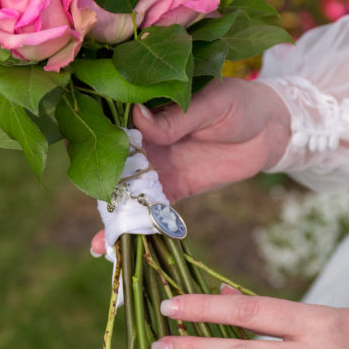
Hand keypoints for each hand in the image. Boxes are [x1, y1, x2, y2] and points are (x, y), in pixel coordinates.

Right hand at [90, 77, 289, 254]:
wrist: (269, 129)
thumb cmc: (237, 103)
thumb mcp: (209, 103)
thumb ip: (175, 117)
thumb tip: (138, 119)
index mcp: (147, 109)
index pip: (112, 122)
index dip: (93, 137)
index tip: (78, 153)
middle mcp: (143, 140)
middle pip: (112, 164)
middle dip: (96, 185)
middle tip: (88, 203)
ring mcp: (156, 167)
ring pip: (127, 193)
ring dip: (113, 217)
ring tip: (100, 243)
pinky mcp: (174, 190)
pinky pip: (152, 211)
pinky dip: (137, 228)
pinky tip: (119, 246)